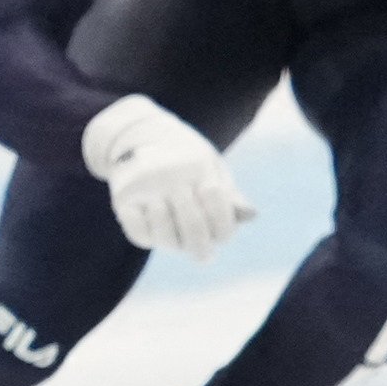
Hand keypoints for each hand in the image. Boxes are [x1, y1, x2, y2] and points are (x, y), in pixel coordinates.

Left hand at [81, 95, 252, 261]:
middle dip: (192, 218)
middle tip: (181, 189)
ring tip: (158, 193)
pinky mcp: (137, 226)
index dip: (219, 214)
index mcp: (213, 222)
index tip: (209, 186)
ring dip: (164, 215)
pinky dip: (140, 218)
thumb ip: (227, 192)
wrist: (150, 142)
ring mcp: (163, 232)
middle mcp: (190, 233)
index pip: (223, 233)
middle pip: (198, 243)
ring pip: (166, 240)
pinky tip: (142, 200)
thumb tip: (250, 214)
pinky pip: (139, 234)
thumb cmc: (187, 159)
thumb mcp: (209, 167)